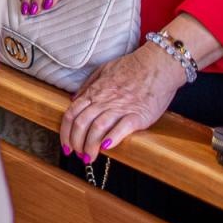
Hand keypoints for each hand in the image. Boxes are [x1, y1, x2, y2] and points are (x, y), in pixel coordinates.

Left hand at [60, 43, 186, 156]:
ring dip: (90, 146)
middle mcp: (103, 101)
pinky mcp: (139, 115)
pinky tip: (107, 148)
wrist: (157, 65)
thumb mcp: (102, 71)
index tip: (66, 145)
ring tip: (90, 157)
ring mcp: (121, 107)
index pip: (71, 114)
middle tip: (78, 155)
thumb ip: (87, 86)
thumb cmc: (131, 67)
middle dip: (76, 143)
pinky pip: (122, 128)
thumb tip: (73, 100)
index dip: (65, 132)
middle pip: (81, 124)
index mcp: (94, 92)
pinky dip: (112, 138)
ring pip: (97, 128)